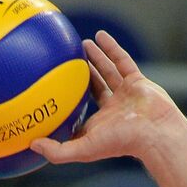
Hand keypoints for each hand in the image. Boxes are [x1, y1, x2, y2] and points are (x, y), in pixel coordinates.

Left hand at [30, 31, 178, 164]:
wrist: (154, 132)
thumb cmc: (120, 143)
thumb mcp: (83, 150)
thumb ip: (57, 151)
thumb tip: (31, 144)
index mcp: (99, 126)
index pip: (79, 114)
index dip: (66, 105)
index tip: (50, 92)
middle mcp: (111, 110)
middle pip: (93, 89)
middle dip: (80, 76)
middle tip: (65, 61)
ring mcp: (125, 95)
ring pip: (107, 73)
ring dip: (95, 59)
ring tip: (81, 44)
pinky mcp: (137, 82)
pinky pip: (122, 61)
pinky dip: (111, 49)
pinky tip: (100, 36)